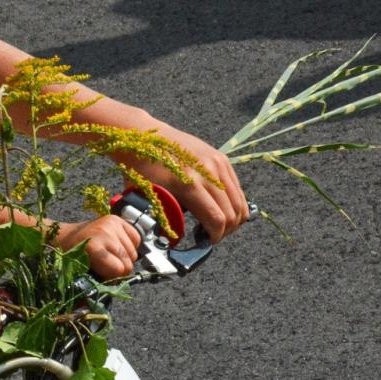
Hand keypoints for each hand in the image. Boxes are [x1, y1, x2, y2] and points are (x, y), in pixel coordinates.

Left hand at [58, 215, 141, 279]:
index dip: (113, 278)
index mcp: (94, 248)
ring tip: (109, 256)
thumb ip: (97, 285)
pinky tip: (116, 246)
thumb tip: (110, 299)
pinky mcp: (117, 219)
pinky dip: (130, 246)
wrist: (63, 236)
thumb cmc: (70, 257)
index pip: (120, 270)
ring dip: (125, 258)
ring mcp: (112, 224)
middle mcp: (105, 232)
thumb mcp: (80, 274)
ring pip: (134, 252)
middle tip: (106, 267)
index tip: (104, 277)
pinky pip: (136, 239)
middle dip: (120, 269)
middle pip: (129, 263)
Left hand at [130, 123, 248, 242]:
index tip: (205, 242)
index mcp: (188, 185)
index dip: (214, 236)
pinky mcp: (221, 157)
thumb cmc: (140, 168)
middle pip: (232, 213)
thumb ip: (163, 221)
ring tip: (215, 223)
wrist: (143, 135)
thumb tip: (173, 243)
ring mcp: (217, 162)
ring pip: (240, 201)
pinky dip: (233, 202)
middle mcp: (207, 172)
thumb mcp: (147, 198)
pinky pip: (237, 188)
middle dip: (225, 230)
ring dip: (232, 218)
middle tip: (210, 235)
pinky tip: (217, 206)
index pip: (216, 219)